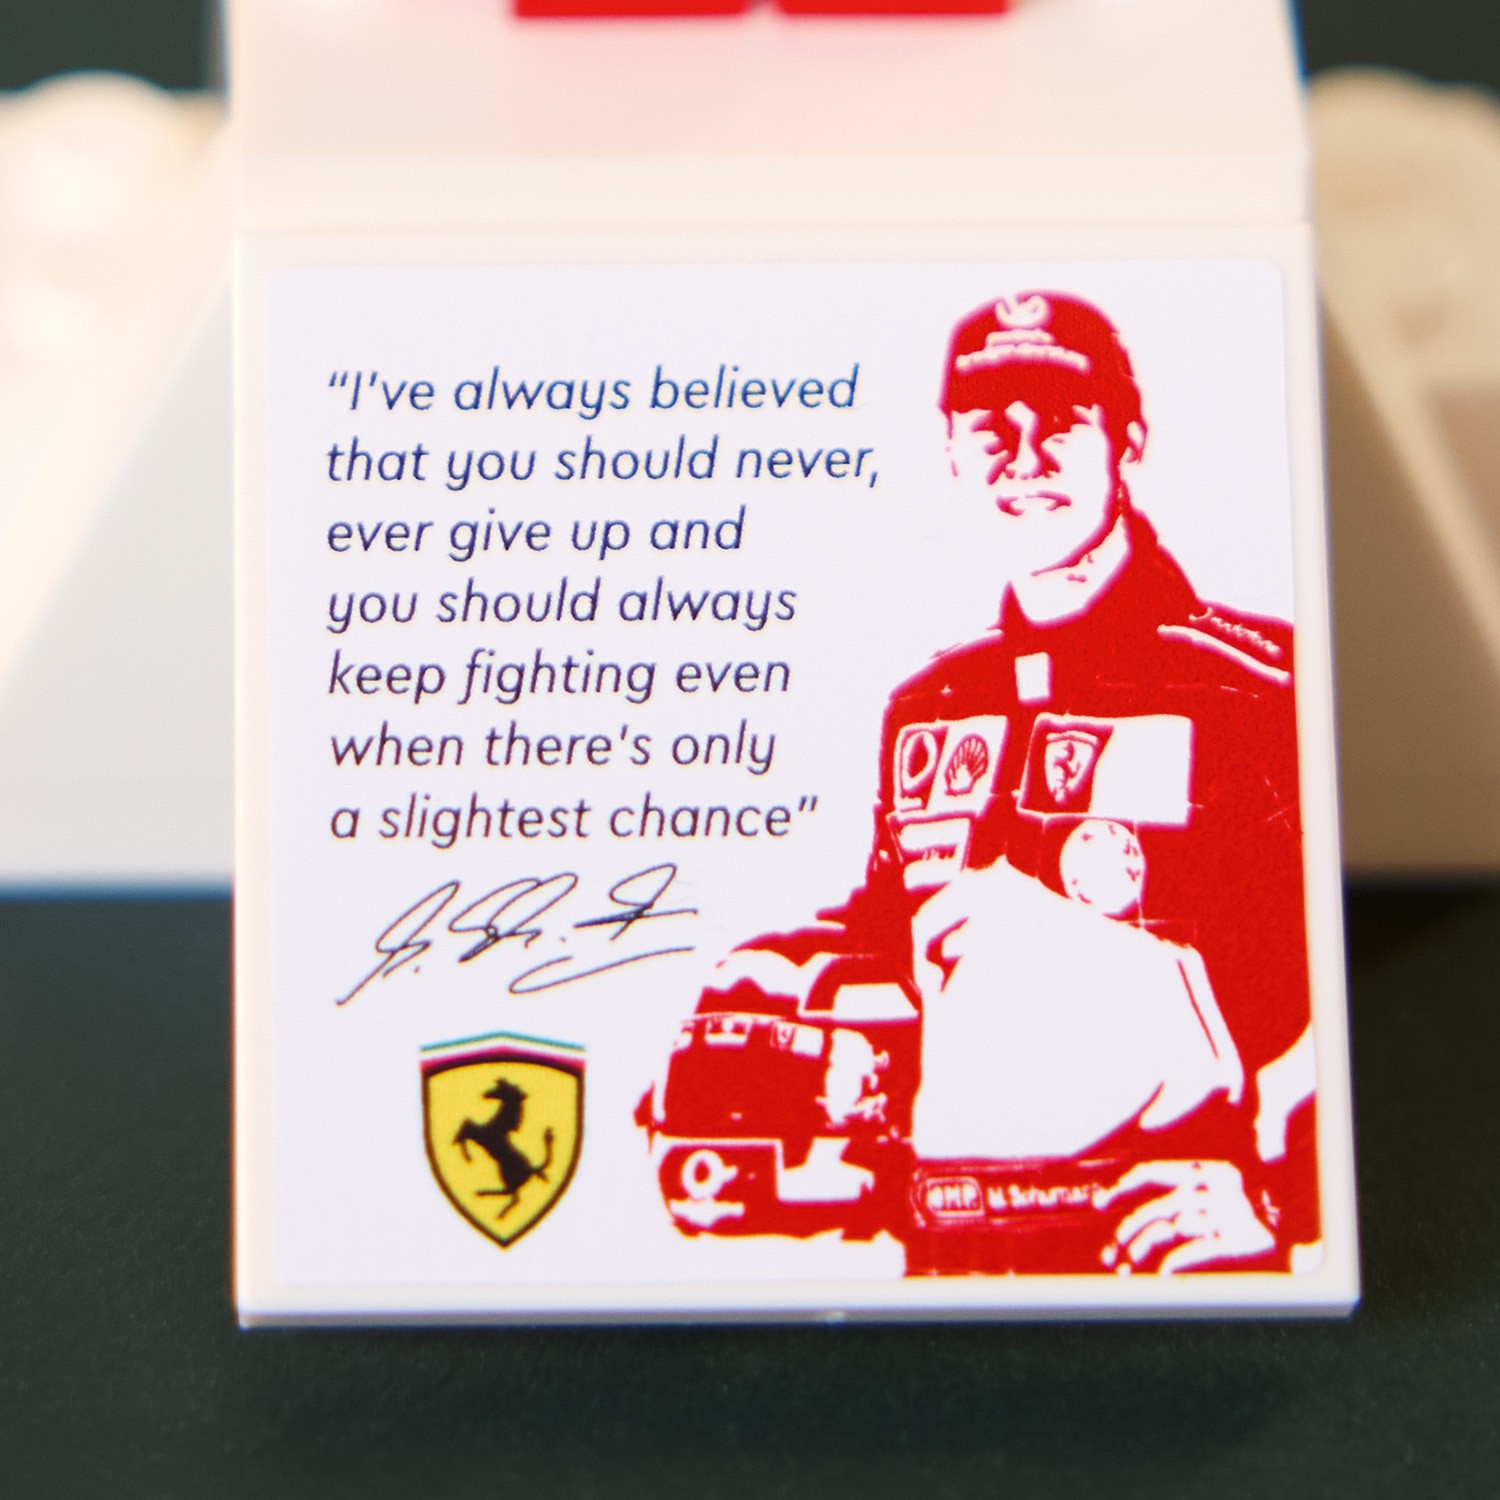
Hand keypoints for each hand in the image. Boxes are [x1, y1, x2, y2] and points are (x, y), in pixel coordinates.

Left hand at [1094, 1160, 1273, 1273]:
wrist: (1303, 1223)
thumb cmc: (1256, 1208)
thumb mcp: (1222, 1186)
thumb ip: (1186, 1189)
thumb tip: (1147, 1207)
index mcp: (1204, 1170)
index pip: (1150, 1172)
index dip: (1121, 1187)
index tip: (1100, 1203)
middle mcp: (1209, 1188)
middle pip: (1153, 1207)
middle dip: (1125, 1230)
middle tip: (1110, 1252)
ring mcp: (1223, 1214)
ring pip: (1166, 1229)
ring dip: (1141, 1251)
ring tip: (1127, 1269)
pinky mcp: (1236, 1240)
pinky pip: (1193, 1251)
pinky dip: (1172, 1263)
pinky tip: (1159, 1276)